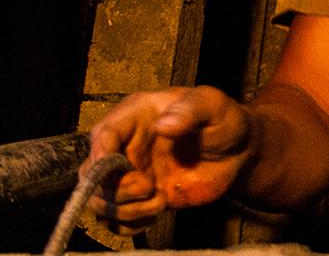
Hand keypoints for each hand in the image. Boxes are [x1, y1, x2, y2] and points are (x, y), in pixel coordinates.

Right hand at [84, 85, 255, 234]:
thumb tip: (163, 125)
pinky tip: (158, 210)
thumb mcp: (212, 104)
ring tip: (159, 200)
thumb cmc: (223, 120)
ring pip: (101, 201)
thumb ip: (190, 110)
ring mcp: (131, 175)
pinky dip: (132, 224)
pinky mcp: (141, 199)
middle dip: (114, 188)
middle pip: (91, 174)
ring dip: (126, 209)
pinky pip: (119, 221)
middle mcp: (126, 146)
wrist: (238, 151)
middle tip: (148, 187)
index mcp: (136, 116)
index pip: (103, 134)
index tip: (111, 169)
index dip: (100, 153)